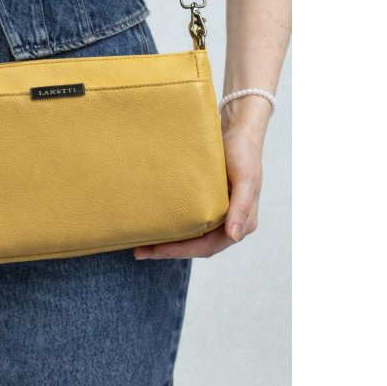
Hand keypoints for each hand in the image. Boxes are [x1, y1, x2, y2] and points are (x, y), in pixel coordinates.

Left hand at [133, 122, 264, 259]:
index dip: (181, 251)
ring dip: (167, 241)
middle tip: (139, 251)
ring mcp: (217, 215)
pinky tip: (154, 223)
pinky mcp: (206, 204)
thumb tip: (233, 236)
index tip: (156, 251)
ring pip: (190, 236)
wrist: (238, 134)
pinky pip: (187, 220)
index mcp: (242, 223)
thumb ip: (242, 206)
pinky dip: (172, 225)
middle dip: (168, 250)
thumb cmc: (244, 154)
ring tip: (141, 243)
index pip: (207, 247)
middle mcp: (228, 224)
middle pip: (195, 245)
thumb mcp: (246, 178)